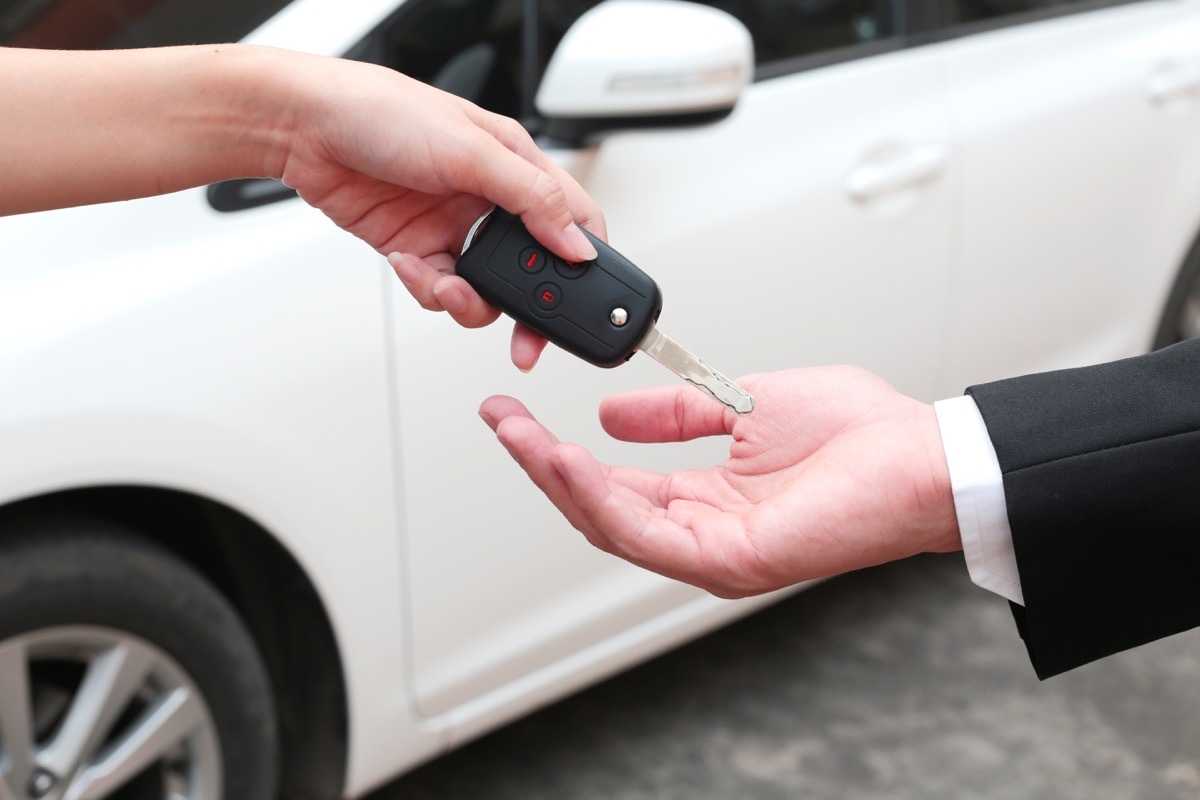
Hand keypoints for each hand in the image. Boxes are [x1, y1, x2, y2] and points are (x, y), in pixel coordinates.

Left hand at [275, 52, 604, 369]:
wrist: (306, 128)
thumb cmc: (383, 112)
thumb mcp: (472, 151)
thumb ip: (532, 199)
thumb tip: (576, 245)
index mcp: (516, 166)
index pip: (573, 220)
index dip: (584, 263)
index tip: (581, 301)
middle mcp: (489, 200)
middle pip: (531, 269)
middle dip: (527, 307)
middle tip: (525, 337)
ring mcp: (453, 228)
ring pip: (485, 290)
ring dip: (470, 301)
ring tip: (448, 287)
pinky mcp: (418, 249)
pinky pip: (440, 289)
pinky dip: (428, 289)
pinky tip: (409, 264)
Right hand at [479, 367, 960, 597]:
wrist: (922, 454)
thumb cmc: (859, 434)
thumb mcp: (741, 404)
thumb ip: (675, 415)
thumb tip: (611, 414)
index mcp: (707, 498)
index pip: (614, 483)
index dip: (559, 452)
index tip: (514, 413)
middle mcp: (704, 532)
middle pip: (599, 509)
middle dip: (542, 465)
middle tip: (500, 421)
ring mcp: (716, 553)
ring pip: (612, 526)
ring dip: (560, 480)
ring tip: (521, 437)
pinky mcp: (733, 560)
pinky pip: (650, 533)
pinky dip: (603, 497)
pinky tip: (571, 460)